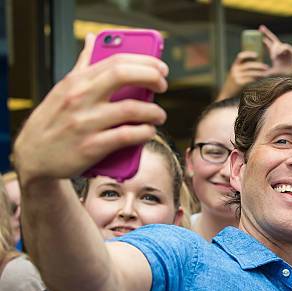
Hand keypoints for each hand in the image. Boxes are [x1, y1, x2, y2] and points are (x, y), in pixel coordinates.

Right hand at [13, 33, 167, 185]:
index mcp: (77, 81)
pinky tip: (149, 131)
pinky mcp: (91, 147)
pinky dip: (144, 132)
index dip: (145, 62)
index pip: (116, 60)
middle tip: (163, 86)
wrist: (33, 156)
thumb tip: (94, 39)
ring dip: (153, 112)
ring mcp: (86, 123)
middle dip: (151, 77)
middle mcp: (80, 98)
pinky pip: (127, 136)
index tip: (161, 68)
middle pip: (123, 76)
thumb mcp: (64, 89)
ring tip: (159, 115)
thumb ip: (83, 65)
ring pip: (131, 109)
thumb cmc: (54, 120)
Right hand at [216, 51, 268, 99]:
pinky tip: (261, 79)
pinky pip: (250, 79)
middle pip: (248, 65)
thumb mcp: (236, 74)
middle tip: (267, 67)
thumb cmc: (234, 83)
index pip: (240, 56)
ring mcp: (236, 76)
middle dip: (258, 65)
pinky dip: (256, 79)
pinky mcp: (239, 83)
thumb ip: (243, 69)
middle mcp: (235, 70)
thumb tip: (257, 65)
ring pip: (251, 73)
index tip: (257, 55)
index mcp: (234, 65)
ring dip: (260, 73)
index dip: (248, 54)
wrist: (227, 93)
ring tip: (266, 74)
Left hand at [260, 25, 291, 75]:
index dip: (263, 39)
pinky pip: (285, 47)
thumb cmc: (286, 73)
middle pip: (272, 39)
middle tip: (261, 28)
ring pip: (278, 44)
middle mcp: (280, 50)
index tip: (258, 33)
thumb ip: (266, 72)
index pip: (268, 44)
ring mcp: (286, 49)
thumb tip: (257, 76)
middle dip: (266, 33)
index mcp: (275, 53)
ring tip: (273, 58)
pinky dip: (281, 50)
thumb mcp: (274, 72)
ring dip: (275, 50)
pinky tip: (279, 55)